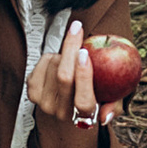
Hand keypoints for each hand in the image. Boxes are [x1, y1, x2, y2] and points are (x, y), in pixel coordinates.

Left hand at [25, 16, 109, 134]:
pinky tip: (59, 62)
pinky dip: (51, 56)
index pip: (83, 101)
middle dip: (70, 49)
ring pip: (53, 66)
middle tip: (77, 30)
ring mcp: (44, 103)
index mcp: (83, 118)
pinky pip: (42, 63)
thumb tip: (105, 118)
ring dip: (64, 54)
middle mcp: (62, 112)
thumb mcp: (111, 104)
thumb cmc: (95, 99)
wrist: (66, 104)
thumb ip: (114, 107)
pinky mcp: (32, 92)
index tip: (85, 53)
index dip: (84, 76)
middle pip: (64, 77)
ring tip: (72, 58)